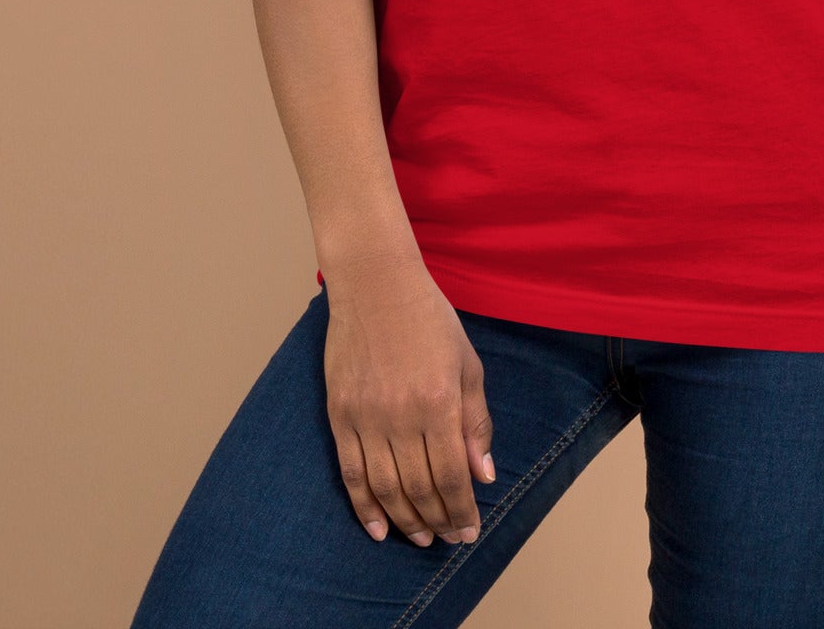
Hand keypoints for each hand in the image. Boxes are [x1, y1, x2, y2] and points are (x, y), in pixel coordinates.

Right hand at [322, 262, 496, 547]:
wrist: (376, 284)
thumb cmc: (429, 319)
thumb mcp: (467, 364)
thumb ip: (476, 422)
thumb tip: (483, 476)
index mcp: (439, 402)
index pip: (451, 476)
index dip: (462, 511)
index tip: (469, 531)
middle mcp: (401, 416)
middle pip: (419, 489)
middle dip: (438, 521)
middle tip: (448, 539)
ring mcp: (366, 417)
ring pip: (385, 488)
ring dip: (405, 521)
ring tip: (421, 538)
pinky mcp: (340, 414)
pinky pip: (350, 473)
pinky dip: (363, 506)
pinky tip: (378, 528)